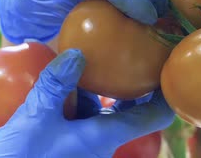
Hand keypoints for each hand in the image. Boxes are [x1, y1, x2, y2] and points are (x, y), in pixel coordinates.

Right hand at [0, 49, 174, 157]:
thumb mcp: (34, 117)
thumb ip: (56, 84)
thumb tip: (77, 53)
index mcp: (106, 136)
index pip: (155, 116)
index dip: (165, 93)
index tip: (164, 68)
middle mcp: (102, 147)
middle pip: (124, 111)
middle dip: (119, 86)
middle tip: (115, 57)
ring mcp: (84, 152)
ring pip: (96, 117)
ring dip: (87, 96)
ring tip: (73, 67)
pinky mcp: (66, 154)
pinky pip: (77, 126)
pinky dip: (70, 109)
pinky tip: (50, 94)